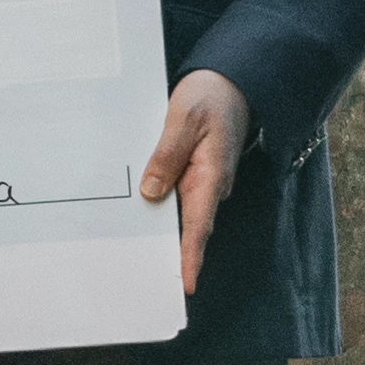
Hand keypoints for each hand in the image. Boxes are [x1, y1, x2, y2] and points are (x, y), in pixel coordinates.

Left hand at [135, 68, 254, 295]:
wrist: (230, 81)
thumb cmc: (211, 96)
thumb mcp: (184, 119)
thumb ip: (167, 155)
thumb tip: (150, 192)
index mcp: (212, 175)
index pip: (200, 225)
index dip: (192, 257)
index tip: (186, 284)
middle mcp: (209, 186)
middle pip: (187, 229)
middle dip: (170, 256)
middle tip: (145, 281)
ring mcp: (201, 182)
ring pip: (178, 215)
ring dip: (159, 234)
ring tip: (133, 260)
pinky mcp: (191, 174)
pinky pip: (173, 198)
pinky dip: (157, 210)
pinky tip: (135, 218)